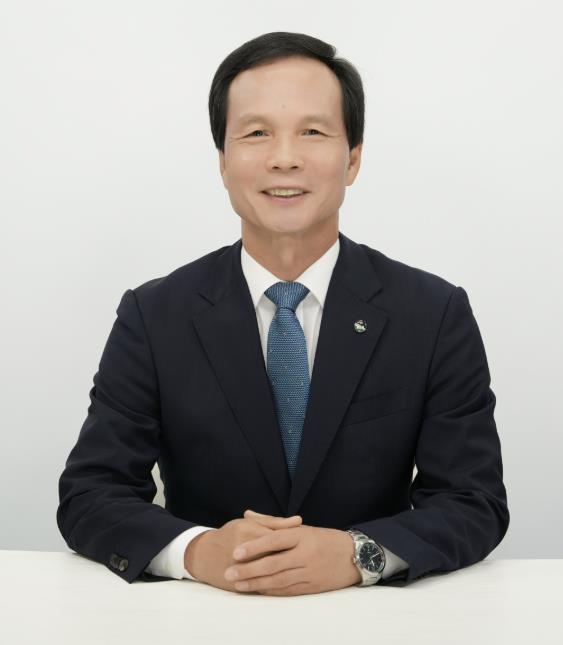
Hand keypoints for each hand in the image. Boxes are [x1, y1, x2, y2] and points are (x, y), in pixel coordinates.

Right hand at [184, 511, 302, 592]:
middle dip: (294, 559)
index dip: (296, 541)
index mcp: (248, 531)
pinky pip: (260, 585)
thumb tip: (299, 520)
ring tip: (305, 574)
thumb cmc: (229, 534)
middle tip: (313, 561)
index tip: (312, 543)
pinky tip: (290, 586)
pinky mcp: (237, 583)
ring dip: (287, 574)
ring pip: (269, 573)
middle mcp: (244, 549)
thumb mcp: (248, 523)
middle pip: (275, 555)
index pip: (278, 536)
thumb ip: (274, 522)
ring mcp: (240, 567)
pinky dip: (275, 586)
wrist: (202, 554)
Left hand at [224, 509, 360, 595]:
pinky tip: (258, 590)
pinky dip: (271, 591)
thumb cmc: (324, 539)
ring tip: (238, 584)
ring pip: (279, 580)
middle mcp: (305, 554)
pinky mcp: (312, 587)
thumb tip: (247, 514)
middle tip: (230, 571)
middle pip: (273, 563)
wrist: (355, 556)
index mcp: (302, 536)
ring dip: (256, 583)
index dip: (254, 547)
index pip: (274, 540)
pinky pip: (288, 590)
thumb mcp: (301, 527)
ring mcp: (309, 572)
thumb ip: (271, 522)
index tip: (236, 552)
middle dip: (249, 569)